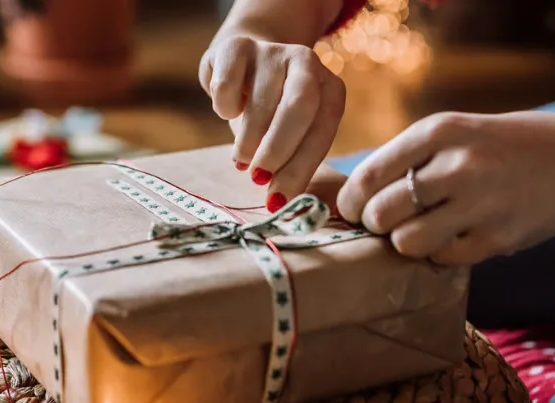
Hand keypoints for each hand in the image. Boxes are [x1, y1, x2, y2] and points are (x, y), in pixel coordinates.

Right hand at [199, 33, 345, 211]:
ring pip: (260, 102)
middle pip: (299, 107)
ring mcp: (271, 51)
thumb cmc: (270, 110)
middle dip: (277, 150)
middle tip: (258, 177)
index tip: (279, 197)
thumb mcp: (291, 133)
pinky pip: (227, 86)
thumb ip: (292, 163)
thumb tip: (279, 203)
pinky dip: (224, 109)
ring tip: (241, 158)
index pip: (323, 128)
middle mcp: (306, 62)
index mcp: (330, 88)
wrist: (242, 60)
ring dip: (247, 140)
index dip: (302, 165)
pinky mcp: (235, 47)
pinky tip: (229, 113)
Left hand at [337, 111, 554, 264]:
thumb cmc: (508, 147)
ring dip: (405, 242)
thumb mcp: (460, 132)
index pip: (370, 174)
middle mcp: (457, 165)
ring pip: (406, 243)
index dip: (351, 200)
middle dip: (375, 223)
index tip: (353, 209)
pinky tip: (454, 237)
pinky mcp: (496, 238)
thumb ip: (413, 157)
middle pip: (381, 212)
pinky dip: (439, 254)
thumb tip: (356, 194)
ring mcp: (478, 204)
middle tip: (385, 223)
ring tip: (420, 230)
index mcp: (441, 131)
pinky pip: (442, 258)